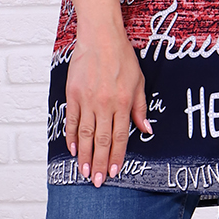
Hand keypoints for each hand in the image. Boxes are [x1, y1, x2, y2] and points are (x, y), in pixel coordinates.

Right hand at [64, 25, 149, 187]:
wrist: (101, 37)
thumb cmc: (122, 57)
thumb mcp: (139, 81)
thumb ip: (140, 107)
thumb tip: (146, 130)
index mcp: (123, 102)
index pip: (119, 137)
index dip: (116, 157)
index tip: (114, 172)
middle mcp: (104, 104)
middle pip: (101, 140)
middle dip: (99, 163)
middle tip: (97, 181)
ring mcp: (87, 100)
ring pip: (85, 134)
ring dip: (85, 155)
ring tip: (84, 172)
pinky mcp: (73, 94)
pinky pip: (72, 120)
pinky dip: (72, 136)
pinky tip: (73, 149)